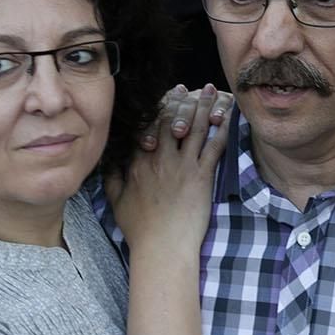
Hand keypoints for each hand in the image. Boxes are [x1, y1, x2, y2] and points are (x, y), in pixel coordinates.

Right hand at [106, 84, 230, 254]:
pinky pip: (214, 147)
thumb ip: (112, 179)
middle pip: (170, 120)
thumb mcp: (117, 202)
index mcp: (139, 163)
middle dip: (179, 100)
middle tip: (186, 87)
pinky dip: (222, 129)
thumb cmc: (140, 229)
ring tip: (209, 90)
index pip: (146, 127)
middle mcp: (160, 158)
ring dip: (203, 106)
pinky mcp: (202, 176)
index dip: (154, 109)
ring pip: (194, 128)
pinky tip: (227, 116)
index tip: (161, 97)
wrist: (163, 247)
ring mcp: (182, 166)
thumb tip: (107, 163)